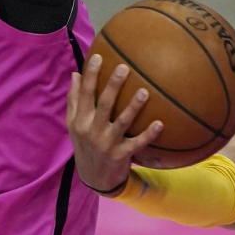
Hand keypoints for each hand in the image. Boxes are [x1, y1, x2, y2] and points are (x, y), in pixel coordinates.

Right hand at [65, 52, 162, 193]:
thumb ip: (74, 100)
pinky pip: (137, 143)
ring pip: (122, 122)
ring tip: (145, 92)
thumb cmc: (85, 144)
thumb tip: (75, 74)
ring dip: (133, 107)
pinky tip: (160, 124)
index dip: (90, 75)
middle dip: (113, 86)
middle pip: (104, 104)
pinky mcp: (121, 155)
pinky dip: (148, 134)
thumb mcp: (74, 124)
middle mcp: (92, 131)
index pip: (85, 94)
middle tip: (124, 67)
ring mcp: (107, 143)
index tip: (97, 57)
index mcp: (81, 120)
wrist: (94, 177)